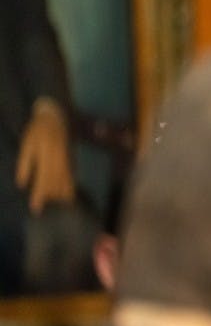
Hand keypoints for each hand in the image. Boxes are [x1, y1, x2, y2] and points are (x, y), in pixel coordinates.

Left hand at [16, 98, 74, 213]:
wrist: (55, 116)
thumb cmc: (37, 130)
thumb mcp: (26, 144)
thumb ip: (25, 163)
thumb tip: (22, 184)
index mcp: (46, 156)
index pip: (43, 180)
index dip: (39, 195)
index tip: (35, 209)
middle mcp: (59, 160)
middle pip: (56, 183)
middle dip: (51, 197)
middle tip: (45, 209)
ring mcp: (67, 159)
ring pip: (66, 180)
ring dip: (62, 193)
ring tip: (60, 205)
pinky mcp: (71, 158)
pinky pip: (72, 175)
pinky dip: (70, 185)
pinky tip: (69, 193)